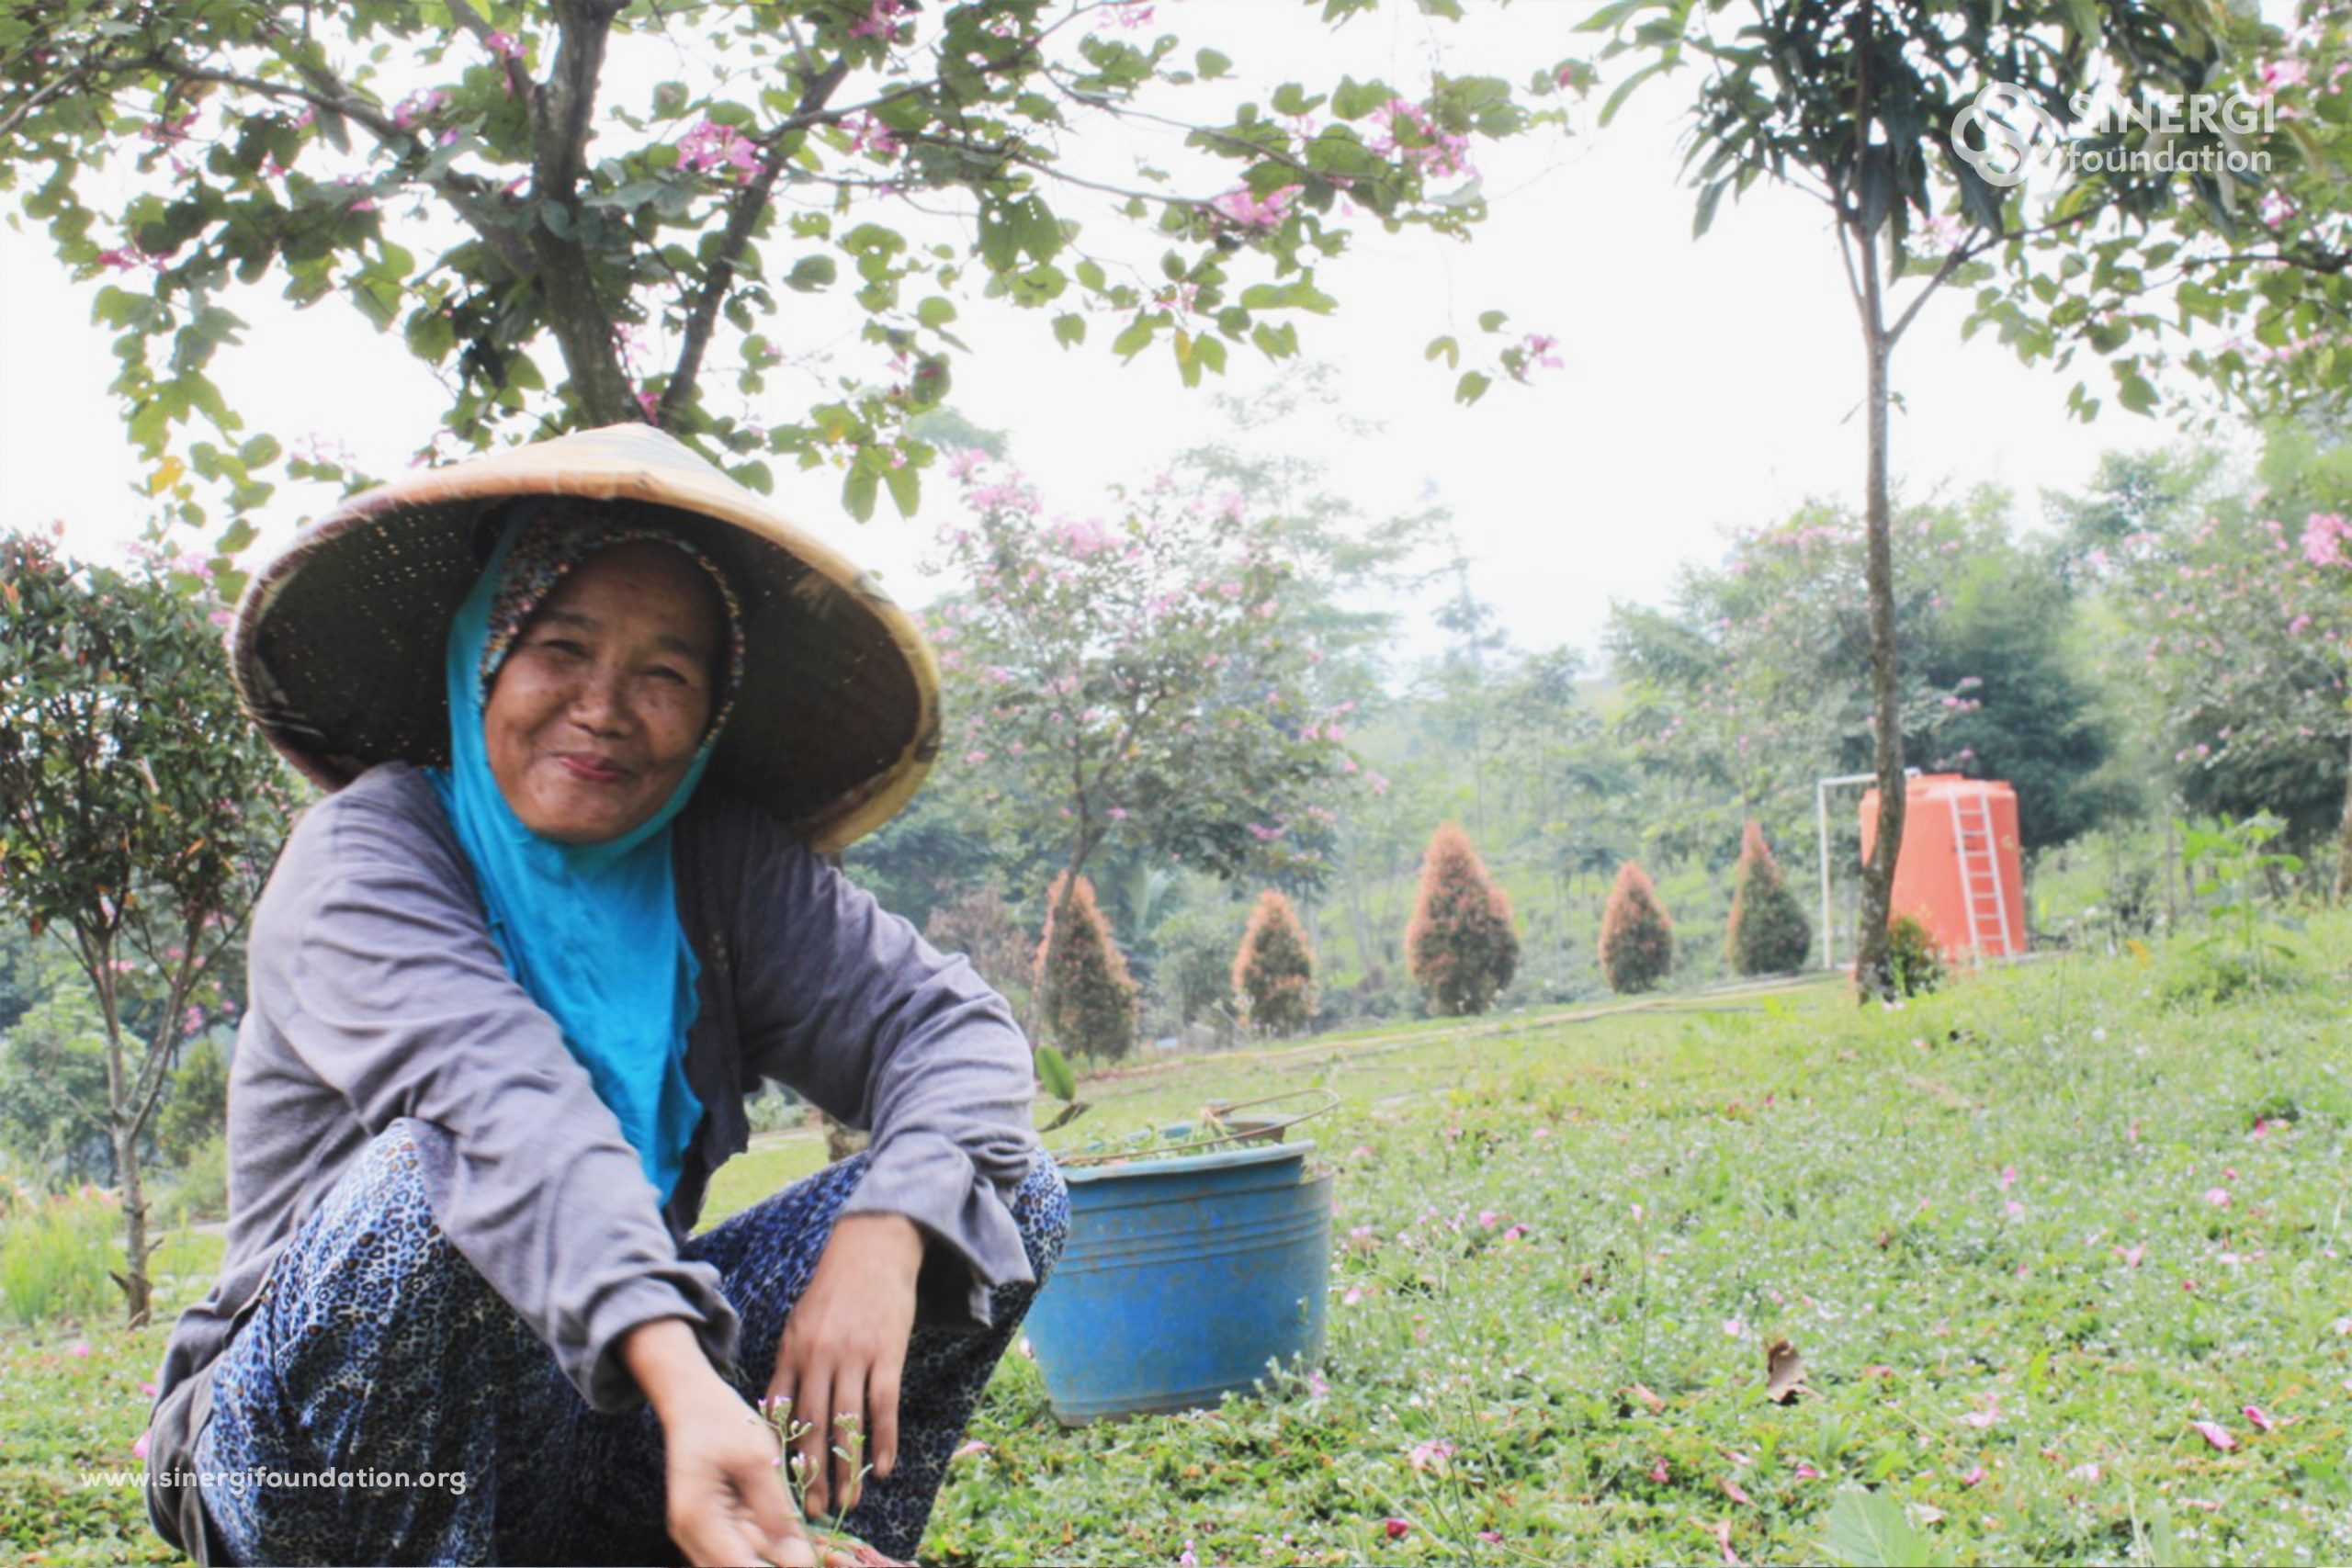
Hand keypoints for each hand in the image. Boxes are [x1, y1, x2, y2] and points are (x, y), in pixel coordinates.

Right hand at [623, 1318, 812, 1566]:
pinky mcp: (714, 1525)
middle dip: (784, 1565)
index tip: (819, 1561)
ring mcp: (701, 1533)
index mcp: (698, 1520)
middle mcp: (693, 1535)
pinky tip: (811, 1542)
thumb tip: (801, 1558)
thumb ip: (776, 1510)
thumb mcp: (756, 1460)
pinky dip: (774, 1545)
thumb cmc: (722, 1420)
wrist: (693, 1401)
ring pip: (746, 1561)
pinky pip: (746, 1545)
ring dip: (782, 1558)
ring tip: (833, 1553)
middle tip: (835, 1558)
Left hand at [766, 1212, 923, 1518]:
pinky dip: (884, 1440)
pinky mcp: (886, 1354)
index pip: (782, 1412)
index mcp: (792, 1350)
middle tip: (811, 1510)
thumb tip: (777, 1407)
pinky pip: (884, 1406)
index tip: (779, 1485)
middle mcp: (818, 1357)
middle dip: (811, 1473)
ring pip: (848, 1424)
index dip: (781, 1451)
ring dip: (848, 1468)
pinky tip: (885, 1467)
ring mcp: (854, 1356)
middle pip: (812, 1427)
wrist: (873, 1246)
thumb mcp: (799, 1321)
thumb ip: (789, 1364)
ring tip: (849, 1500)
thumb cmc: (835, 1287)